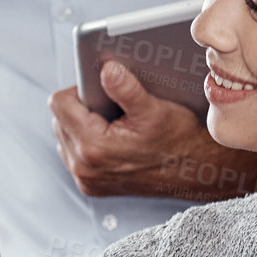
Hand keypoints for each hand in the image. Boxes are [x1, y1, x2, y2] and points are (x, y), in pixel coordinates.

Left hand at [50, 64, 256, 200]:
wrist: (197, 173)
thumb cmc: (180, 142)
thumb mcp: (154, 109)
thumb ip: (126, 88)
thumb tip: (107, 69)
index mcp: (93, 147)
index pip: (59, 103)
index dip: (79, 89)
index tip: (100, 88)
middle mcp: (84, 168)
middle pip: (60, 120)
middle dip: (81, 108)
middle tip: (111, 106)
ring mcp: (87, 180)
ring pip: (66, 136)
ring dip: (83, 125)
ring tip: (112, 122)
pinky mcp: (92, 186)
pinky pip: (75, 154)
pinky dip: (88, 142)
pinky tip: (112, 137)